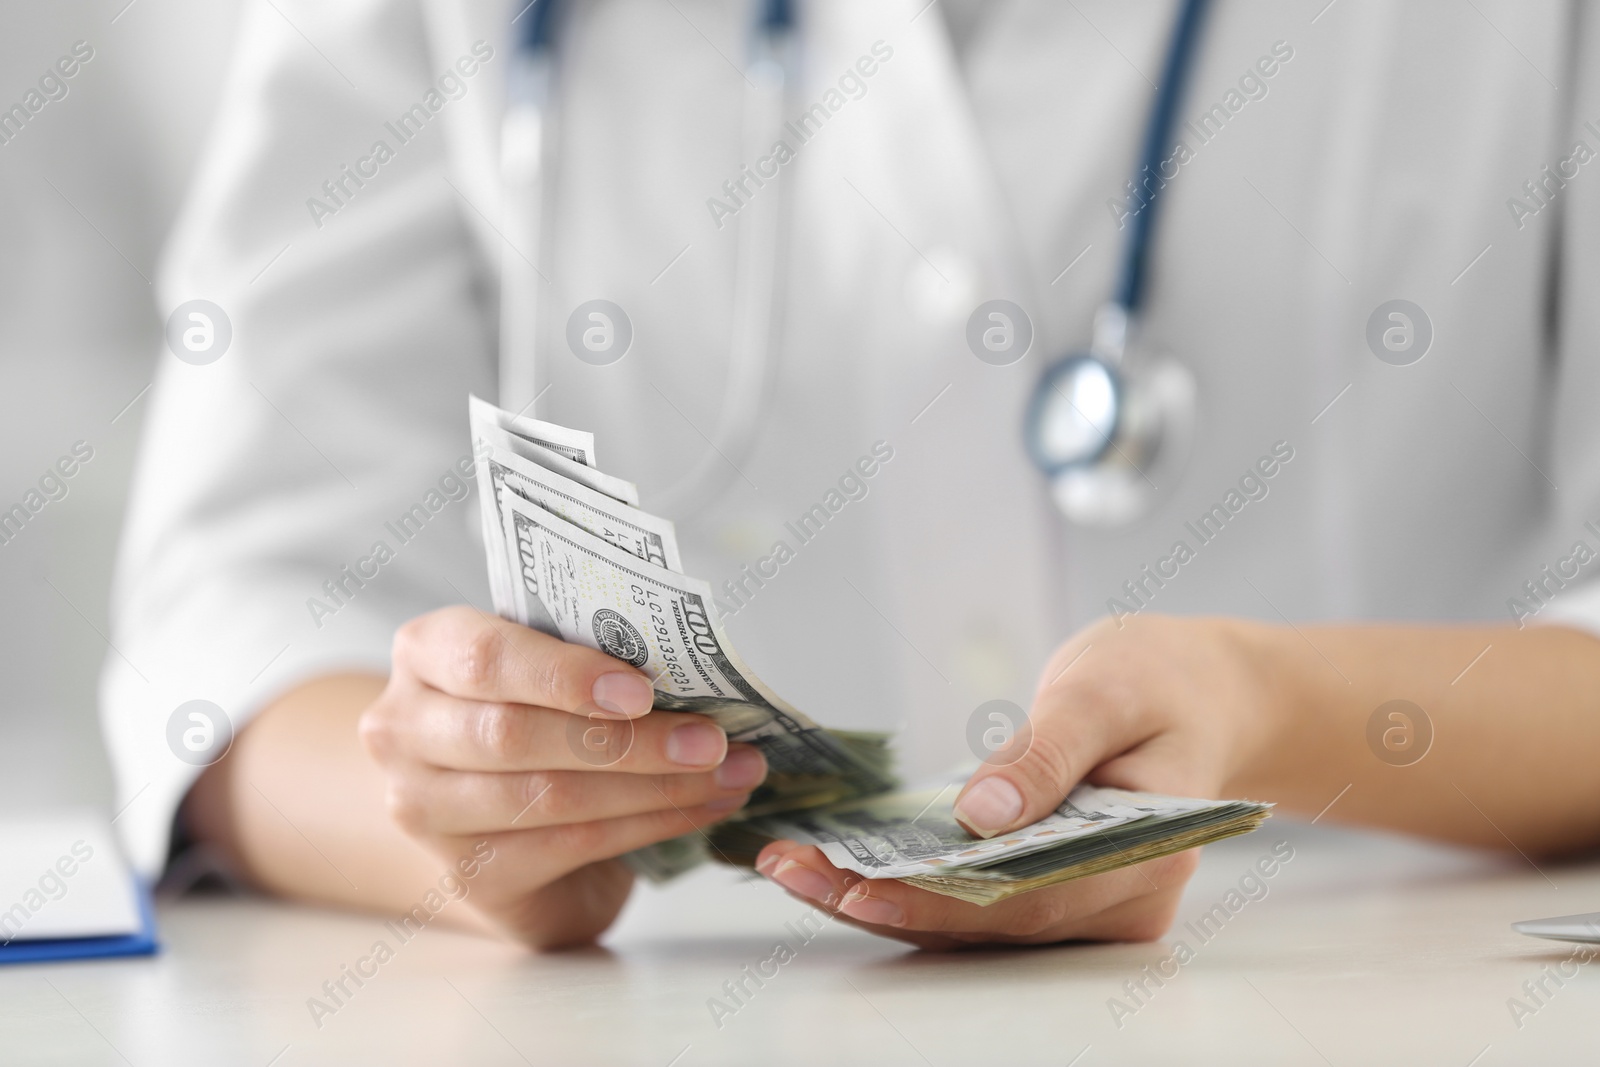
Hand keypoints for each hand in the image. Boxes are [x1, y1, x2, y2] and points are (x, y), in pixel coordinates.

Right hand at [359, 605, 767, 948]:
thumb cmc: (530, 711)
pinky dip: (650, 824)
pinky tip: (704, 807)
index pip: (486, 658)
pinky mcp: (471, 873)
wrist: (486, 805)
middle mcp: (405, 730)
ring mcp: (427, 810)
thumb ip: (588, 657)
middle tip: (713, 739)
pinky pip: (571, 844)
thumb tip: (696, 668)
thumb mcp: (543, 667)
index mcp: (425, 651)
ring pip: (551, 797)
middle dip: (630, 741)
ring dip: (655, 788)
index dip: (564, 675)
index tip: (642, 690)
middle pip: (517, 736)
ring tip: (728, 773)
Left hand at [756, 614, 1278, 948]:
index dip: (940, 898)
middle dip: (887, 900)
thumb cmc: (1159, 680)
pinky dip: (911, 886)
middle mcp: (1123, 896)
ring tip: (795, 868)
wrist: (1203, 693)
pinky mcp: (1062, 891)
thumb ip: (1046, 755)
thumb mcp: (1102, 691)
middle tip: (791, 869)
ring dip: (885, 898)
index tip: (856, 886)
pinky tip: (842, 867)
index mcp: (1150, 850)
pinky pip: (980, 902)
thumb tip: (981, 814)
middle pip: (992, 920)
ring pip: (977, 921)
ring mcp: (1093, 902)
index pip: (1031, 893)